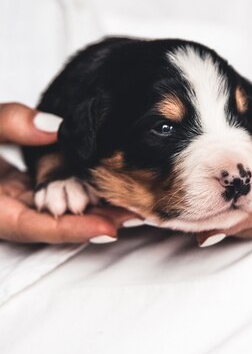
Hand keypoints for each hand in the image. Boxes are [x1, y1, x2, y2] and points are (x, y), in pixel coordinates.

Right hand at [0, 103, 130, 242]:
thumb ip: (8, 124)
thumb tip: (56, 127)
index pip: (34, 227)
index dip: (72, 229)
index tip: (109, 228)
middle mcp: (2, 209)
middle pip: (53, 224)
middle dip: (94, 221)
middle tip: (135, 212)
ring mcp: (10, 199)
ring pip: (55, 210)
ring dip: (91, 207)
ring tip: (131, 199)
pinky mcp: (16, 187)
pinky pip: (50, 193)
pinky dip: (76, 189)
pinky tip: (103, 181)